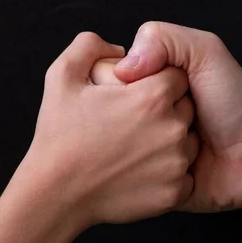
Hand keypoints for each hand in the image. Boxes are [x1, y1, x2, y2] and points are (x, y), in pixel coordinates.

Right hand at [19, 32, 198, 226]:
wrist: (54, 197)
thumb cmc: (58, 138)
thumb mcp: (62, 75)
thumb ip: (89, 45)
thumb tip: (120, 50)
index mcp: (151, 96)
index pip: (175, 76)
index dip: (155, 83)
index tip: (134, 98)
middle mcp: (171, 127)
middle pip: (184, 107)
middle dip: (164, 111)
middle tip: (129, 125)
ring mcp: (175, 163)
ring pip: (187, 141)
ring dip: (169, 143)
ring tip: (132, 150)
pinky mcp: (175, 192)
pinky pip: (184, 175)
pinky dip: (169, 174)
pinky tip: (141, 173)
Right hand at [111, 22, 241, 211]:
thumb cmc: (236, 102)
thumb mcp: (205, 53)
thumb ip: (163, 39)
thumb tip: (122, 66)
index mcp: (150, 87)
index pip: (112, 79)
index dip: (128, 83)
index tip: (148, 87)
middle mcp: (146, 120)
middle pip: (117, 114)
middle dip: (144, 115)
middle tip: (177, 115)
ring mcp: (150, 154)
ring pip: (129, 148)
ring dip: (154, 146)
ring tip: (182, 142)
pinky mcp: (156, 185)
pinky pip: (141, 180)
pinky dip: (156, 175)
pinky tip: (178, 167)